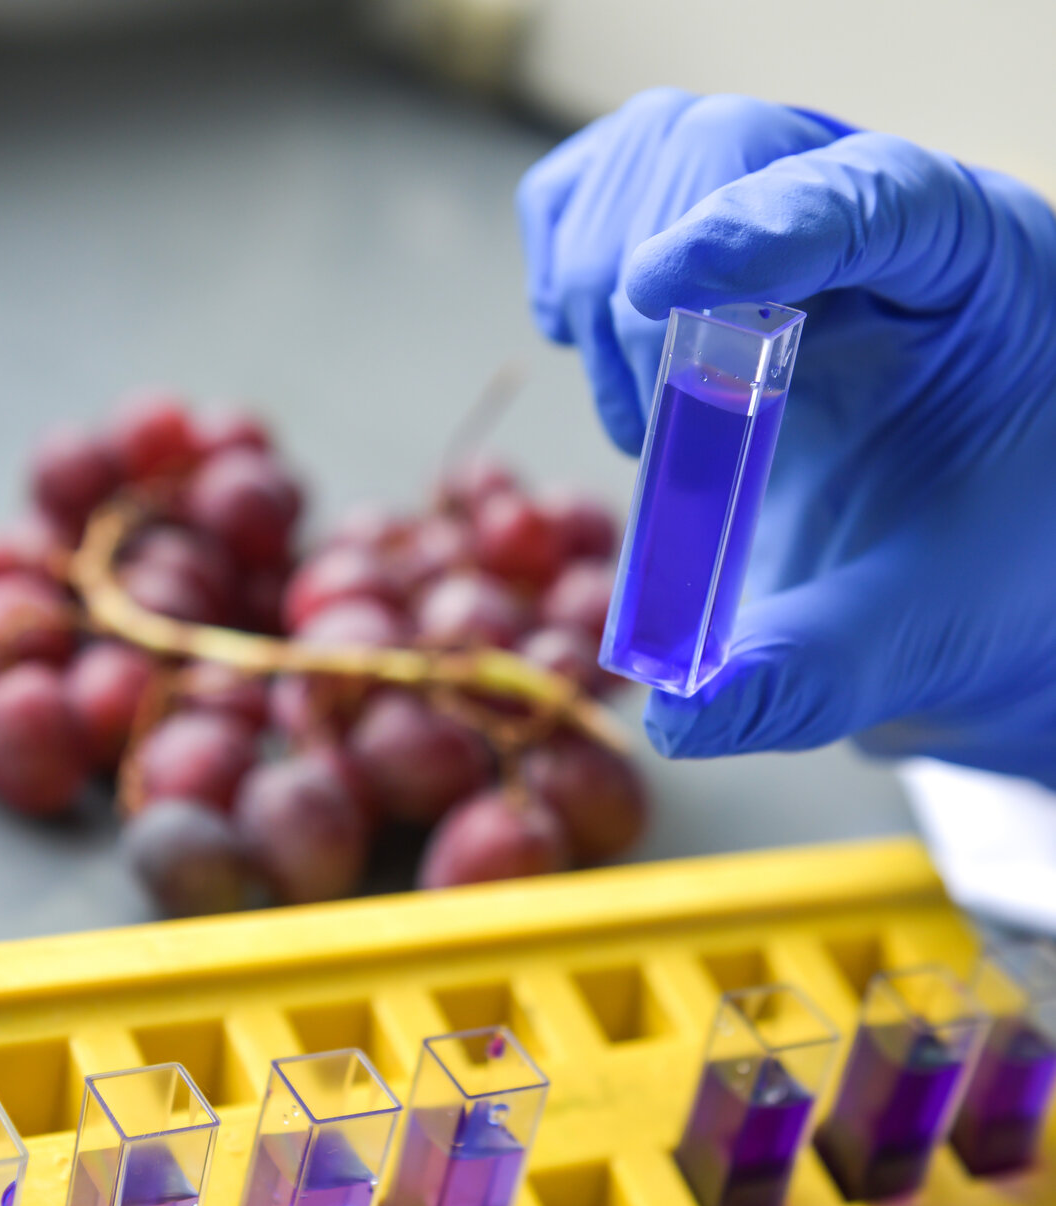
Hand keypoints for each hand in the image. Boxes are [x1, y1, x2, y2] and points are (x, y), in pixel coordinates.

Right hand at [517, 90, 1055, 787]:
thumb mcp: (915, 636)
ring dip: (596, 281)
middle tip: (651, 428)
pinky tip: (599, 347)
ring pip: (651, 152)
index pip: (873, 196)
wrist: (958, 562)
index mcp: (976, 283)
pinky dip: (564, 254)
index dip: (760, 225)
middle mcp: (879, 224)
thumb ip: (809, 678)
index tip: (657, 288)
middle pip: (726, 148)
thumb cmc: (974, 579)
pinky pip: (601, 188)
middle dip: (647, 291)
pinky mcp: (705, 253)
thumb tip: (683, 721)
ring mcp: (784, 220)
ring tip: (641, 419)